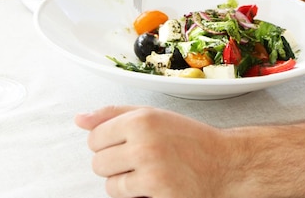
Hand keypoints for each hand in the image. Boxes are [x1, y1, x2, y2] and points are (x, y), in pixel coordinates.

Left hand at [75, 106, 244, 197]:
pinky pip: (125, 197)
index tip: (122, 144)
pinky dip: (135, 195)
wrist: (224, 164)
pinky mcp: (158, 193)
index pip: (94, 136)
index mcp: (142, 119)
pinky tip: (154, 185)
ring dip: (123, 182)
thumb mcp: (153, 116)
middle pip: (98, 162)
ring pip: (109, 184)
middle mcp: (144, 143)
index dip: (106, 143)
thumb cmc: (189, 139)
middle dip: (113, 164)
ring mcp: (151, 171)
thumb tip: (79, 119)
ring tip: (145, 173)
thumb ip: (113, 114)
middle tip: (136, 159)